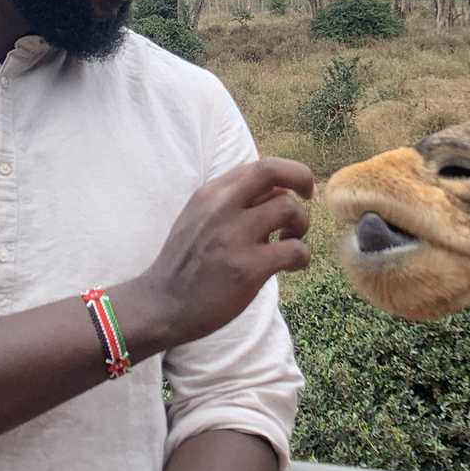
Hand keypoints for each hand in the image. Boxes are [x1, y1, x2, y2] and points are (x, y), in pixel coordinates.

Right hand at [114, 157, 313, 352]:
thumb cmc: (185, 263)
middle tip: (308, 198)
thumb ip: (233, 201)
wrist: (161, 304)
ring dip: (301, 224)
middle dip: (301, 178)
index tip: (296, 188)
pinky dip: (302, 256)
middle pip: (272, 171)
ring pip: (290, 209)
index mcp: (210, 194)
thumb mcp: (199, 218)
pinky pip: (295, 250)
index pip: (259, 166)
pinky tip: (292, 265)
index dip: (287, 172)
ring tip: (290, 240)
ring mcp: (234, 238)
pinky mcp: (248, 269)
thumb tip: (280, 190)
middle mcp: (221, 208)